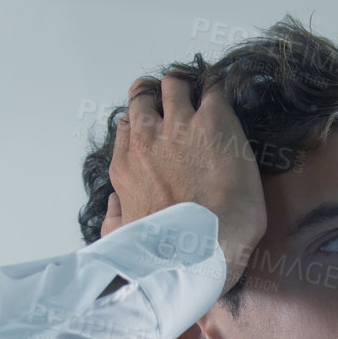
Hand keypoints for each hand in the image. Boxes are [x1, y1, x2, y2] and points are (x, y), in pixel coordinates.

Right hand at [101, 75, 266, 295]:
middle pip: (143, 98)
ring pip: (174, 85)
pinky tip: (224, 92)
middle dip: (158, 95)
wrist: (204, 249)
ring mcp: (179, 126)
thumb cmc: (167, 254)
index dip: (141, 124)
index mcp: (126, 166)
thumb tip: (112, 206)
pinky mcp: (214, 122)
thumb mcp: (123, 240)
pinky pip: (214, 89)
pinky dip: (218, 87)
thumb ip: (114, 218)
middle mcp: (147, 139)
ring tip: (200, 90)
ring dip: (185, 85)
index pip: (126, 129)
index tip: (154, 126)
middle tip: (176, 99)